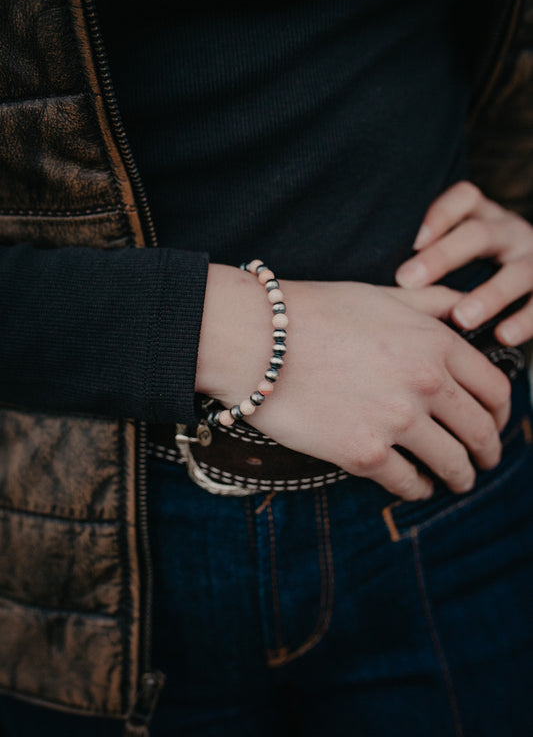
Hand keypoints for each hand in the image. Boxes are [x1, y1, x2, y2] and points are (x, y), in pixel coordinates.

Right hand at [197, 266, 510, 500]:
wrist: (255, 338)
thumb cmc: (314, 311)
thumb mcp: (382, 294)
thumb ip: (432, 301)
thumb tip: (467, 308)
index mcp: (435, 342)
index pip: (494, 388)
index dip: (502, 413)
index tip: (495, 423)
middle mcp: (426, 382)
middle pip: (481, 431)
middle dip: (489, 451)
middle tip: (485, 460)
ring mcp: (397, 421)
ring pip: (453, 464)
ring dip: (461, 478)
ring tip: (455, 481)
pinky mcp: (364, 454)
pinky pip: (409, 484)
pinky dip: (418, 490)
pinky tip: (416, 487)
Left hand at [395, 181, 532, 344]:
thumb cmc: (478, 274)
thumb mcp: (459, 255)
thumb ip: (427, 262)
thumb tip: (375, 287)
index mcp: (484, 218)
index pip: (464, 198)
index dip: (439, 215)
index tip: (411, 241)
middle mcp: (510, 232)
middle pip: (479, 234)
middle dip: (443, 258)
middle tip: (410, 281)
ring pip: (517, 271)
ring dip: (490, 295)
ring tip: (462, 317)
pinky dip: (525, 320)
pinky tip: (504, 336)